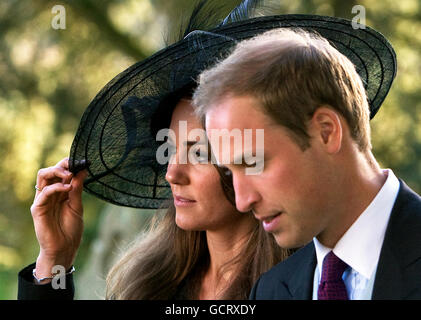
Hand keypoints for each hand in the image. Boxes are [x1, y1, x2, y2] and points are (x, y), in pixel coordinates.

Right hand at [31, 157, 87, 279]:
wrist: (65, 248)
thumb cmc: (71, 228)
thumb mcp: (77, 205)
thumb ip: (77, 188)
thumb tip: (83, 170)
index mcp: (59, 192)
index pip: (59, 172)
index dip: (68, 164)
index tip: (82, 161)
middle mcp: (49, 194)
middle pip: (49, 170)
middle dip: (62, 165)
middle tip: (75, 165)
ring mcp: (42, 200)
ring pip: (42, 176)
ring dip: (57, 172)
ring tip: (70, 175)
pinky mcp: (38, 209)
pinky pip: (44, 192)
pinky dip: (56, 187)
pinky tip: (68, 188)